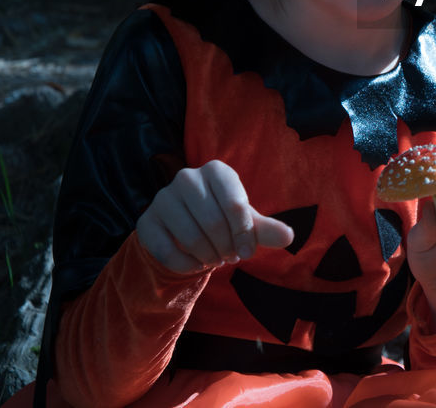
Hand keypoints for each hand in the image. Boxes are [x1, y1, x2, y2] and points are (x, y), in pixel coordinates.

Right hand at [136, 159, 293, 273]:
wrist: (184, 229)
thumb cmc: (224, 220)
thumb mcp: (247, 222)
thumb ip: (267, 229)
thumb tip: (289, 237)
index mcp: (217, 171)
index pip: (235, 205)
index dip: (245, 234)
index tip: (247, 253)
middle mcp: (187, 177)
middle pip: (213, 222)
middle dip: (226, 247)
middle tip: (230, 257)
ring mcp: (163, 197)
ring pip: (190, 237)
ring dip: (208, 256)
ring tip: (215, 258)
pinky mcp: (147, 221)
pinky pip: (168, 250)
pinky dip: (186, 265)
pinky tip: (195, 264)